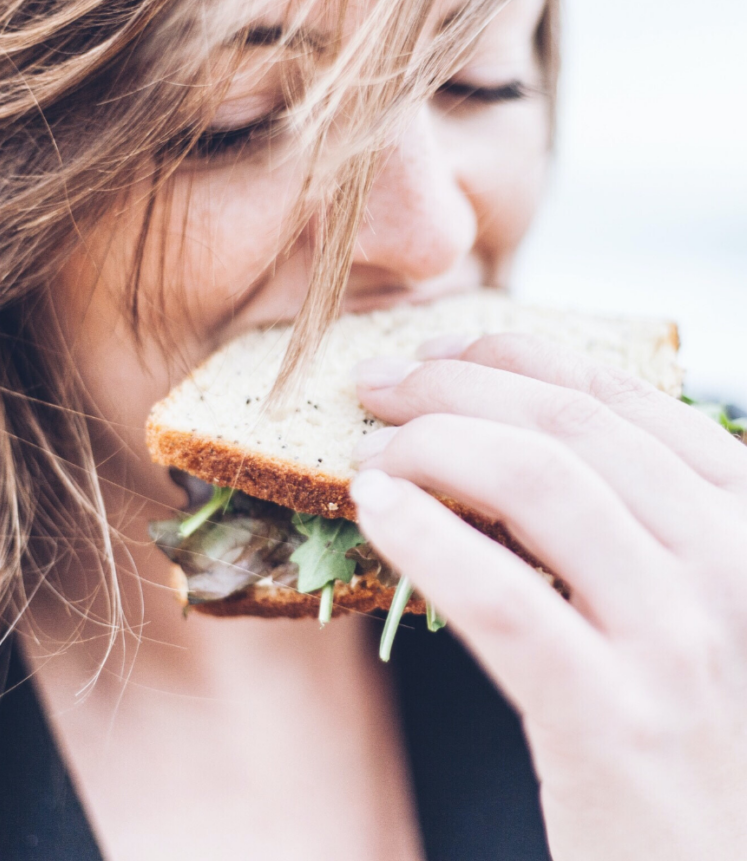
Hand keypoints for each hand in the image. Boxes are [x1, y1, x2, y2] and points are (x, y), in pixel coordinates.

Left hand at [349, 334, 746, 860]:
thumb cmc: (676, 722)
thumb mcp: (666, 592)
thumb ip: (610, 510)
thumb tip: (486, 425)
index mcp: (741, 518)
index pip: (614, 395)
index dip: (511, 355)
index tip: (433, 353)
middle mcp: (731, 562)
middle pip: (566, 426)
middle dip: (451, 387)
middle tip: (374, 387)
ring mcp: (682, 640)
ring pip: (538, 485)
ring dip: (431, 448)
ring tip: (365, 455)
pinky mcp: (618, 720)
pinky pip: (505, 599)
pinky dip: (428, 539)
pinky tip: (374, 511)